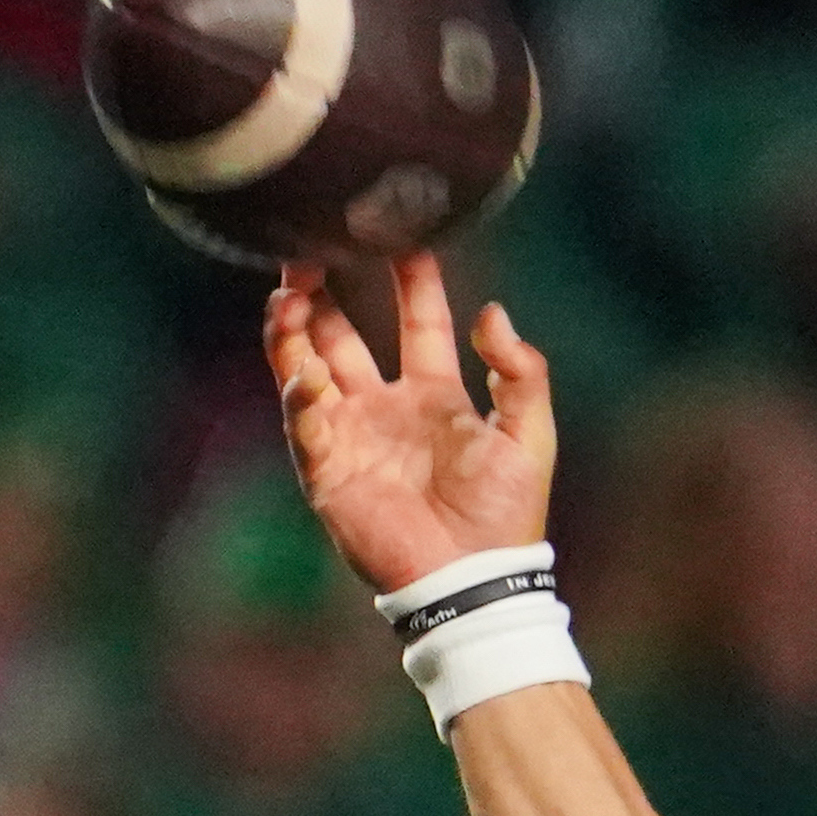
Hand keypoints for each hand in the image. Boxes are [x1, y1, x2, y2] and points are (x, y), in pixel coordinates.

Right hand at [262, 252, 554, 593]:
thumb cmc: (507, 516)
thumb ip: (521, 372)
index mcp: (435, 393)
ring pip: (307, 368)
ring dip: (293, 331)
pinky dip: (300, 396)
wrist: (475, 580)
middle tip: (307, 251)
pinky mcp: (328, 472)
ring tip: (286, 295)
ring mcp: (352, 436)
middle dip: (322, 293)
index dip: (410, 278)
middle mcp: (386, 407)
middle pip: (342, 334)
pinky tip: (304, 373)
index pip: (417, 320)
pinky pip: (305, 424)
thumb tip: (492, 313)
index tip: (398, 234)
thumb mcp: (530, 435)